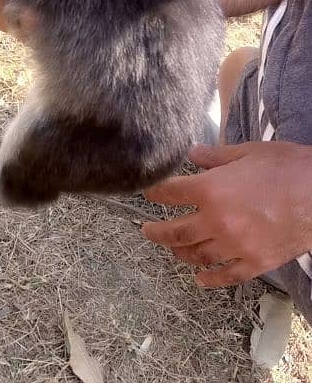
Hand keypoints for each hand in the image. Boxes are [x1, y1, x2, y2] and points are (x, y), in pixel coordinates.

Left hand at [142, 142, 311, 287]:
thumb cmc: (286, 168)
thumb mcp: (246, 152)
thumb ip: (214, 156)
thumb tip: (192, 153)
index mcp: (210, 189)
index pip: (170, 193)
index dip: (154, 192)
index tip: (146, 193)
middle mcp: (217, 220)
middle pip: (175, 231)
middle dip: (156, 232)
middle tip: (146, 231)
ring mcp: (235, 245)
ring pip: (197, 255)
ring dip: (180, 254)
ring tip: (173, 251)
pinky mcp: (255, 262)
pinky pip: (227, 275)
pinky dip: (210, 279)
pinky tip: (200, 278)